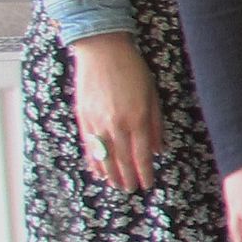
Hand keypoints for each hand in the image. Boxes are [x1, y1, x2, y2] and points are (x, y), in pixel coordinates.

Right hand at [67, 31, 164, 195]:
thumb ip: (156, 125)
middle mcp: (116, 124)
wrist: (102, 51)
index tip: (147, 184)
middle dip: (128, 177)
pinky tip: (97, 171)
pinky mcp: (83, 118)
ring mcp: (97, 123)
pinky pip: (88, 146)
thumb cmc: (132, 70)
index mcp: (137, 118)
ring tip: (116, 185)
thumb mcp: (152, 95)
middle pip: (122, 160)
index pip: (142, 154)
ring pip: (104, 156)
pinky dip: (93, 161)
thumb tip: (159, 149)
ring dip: (110, 174)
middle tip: (131, 189)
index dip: (144, 172)